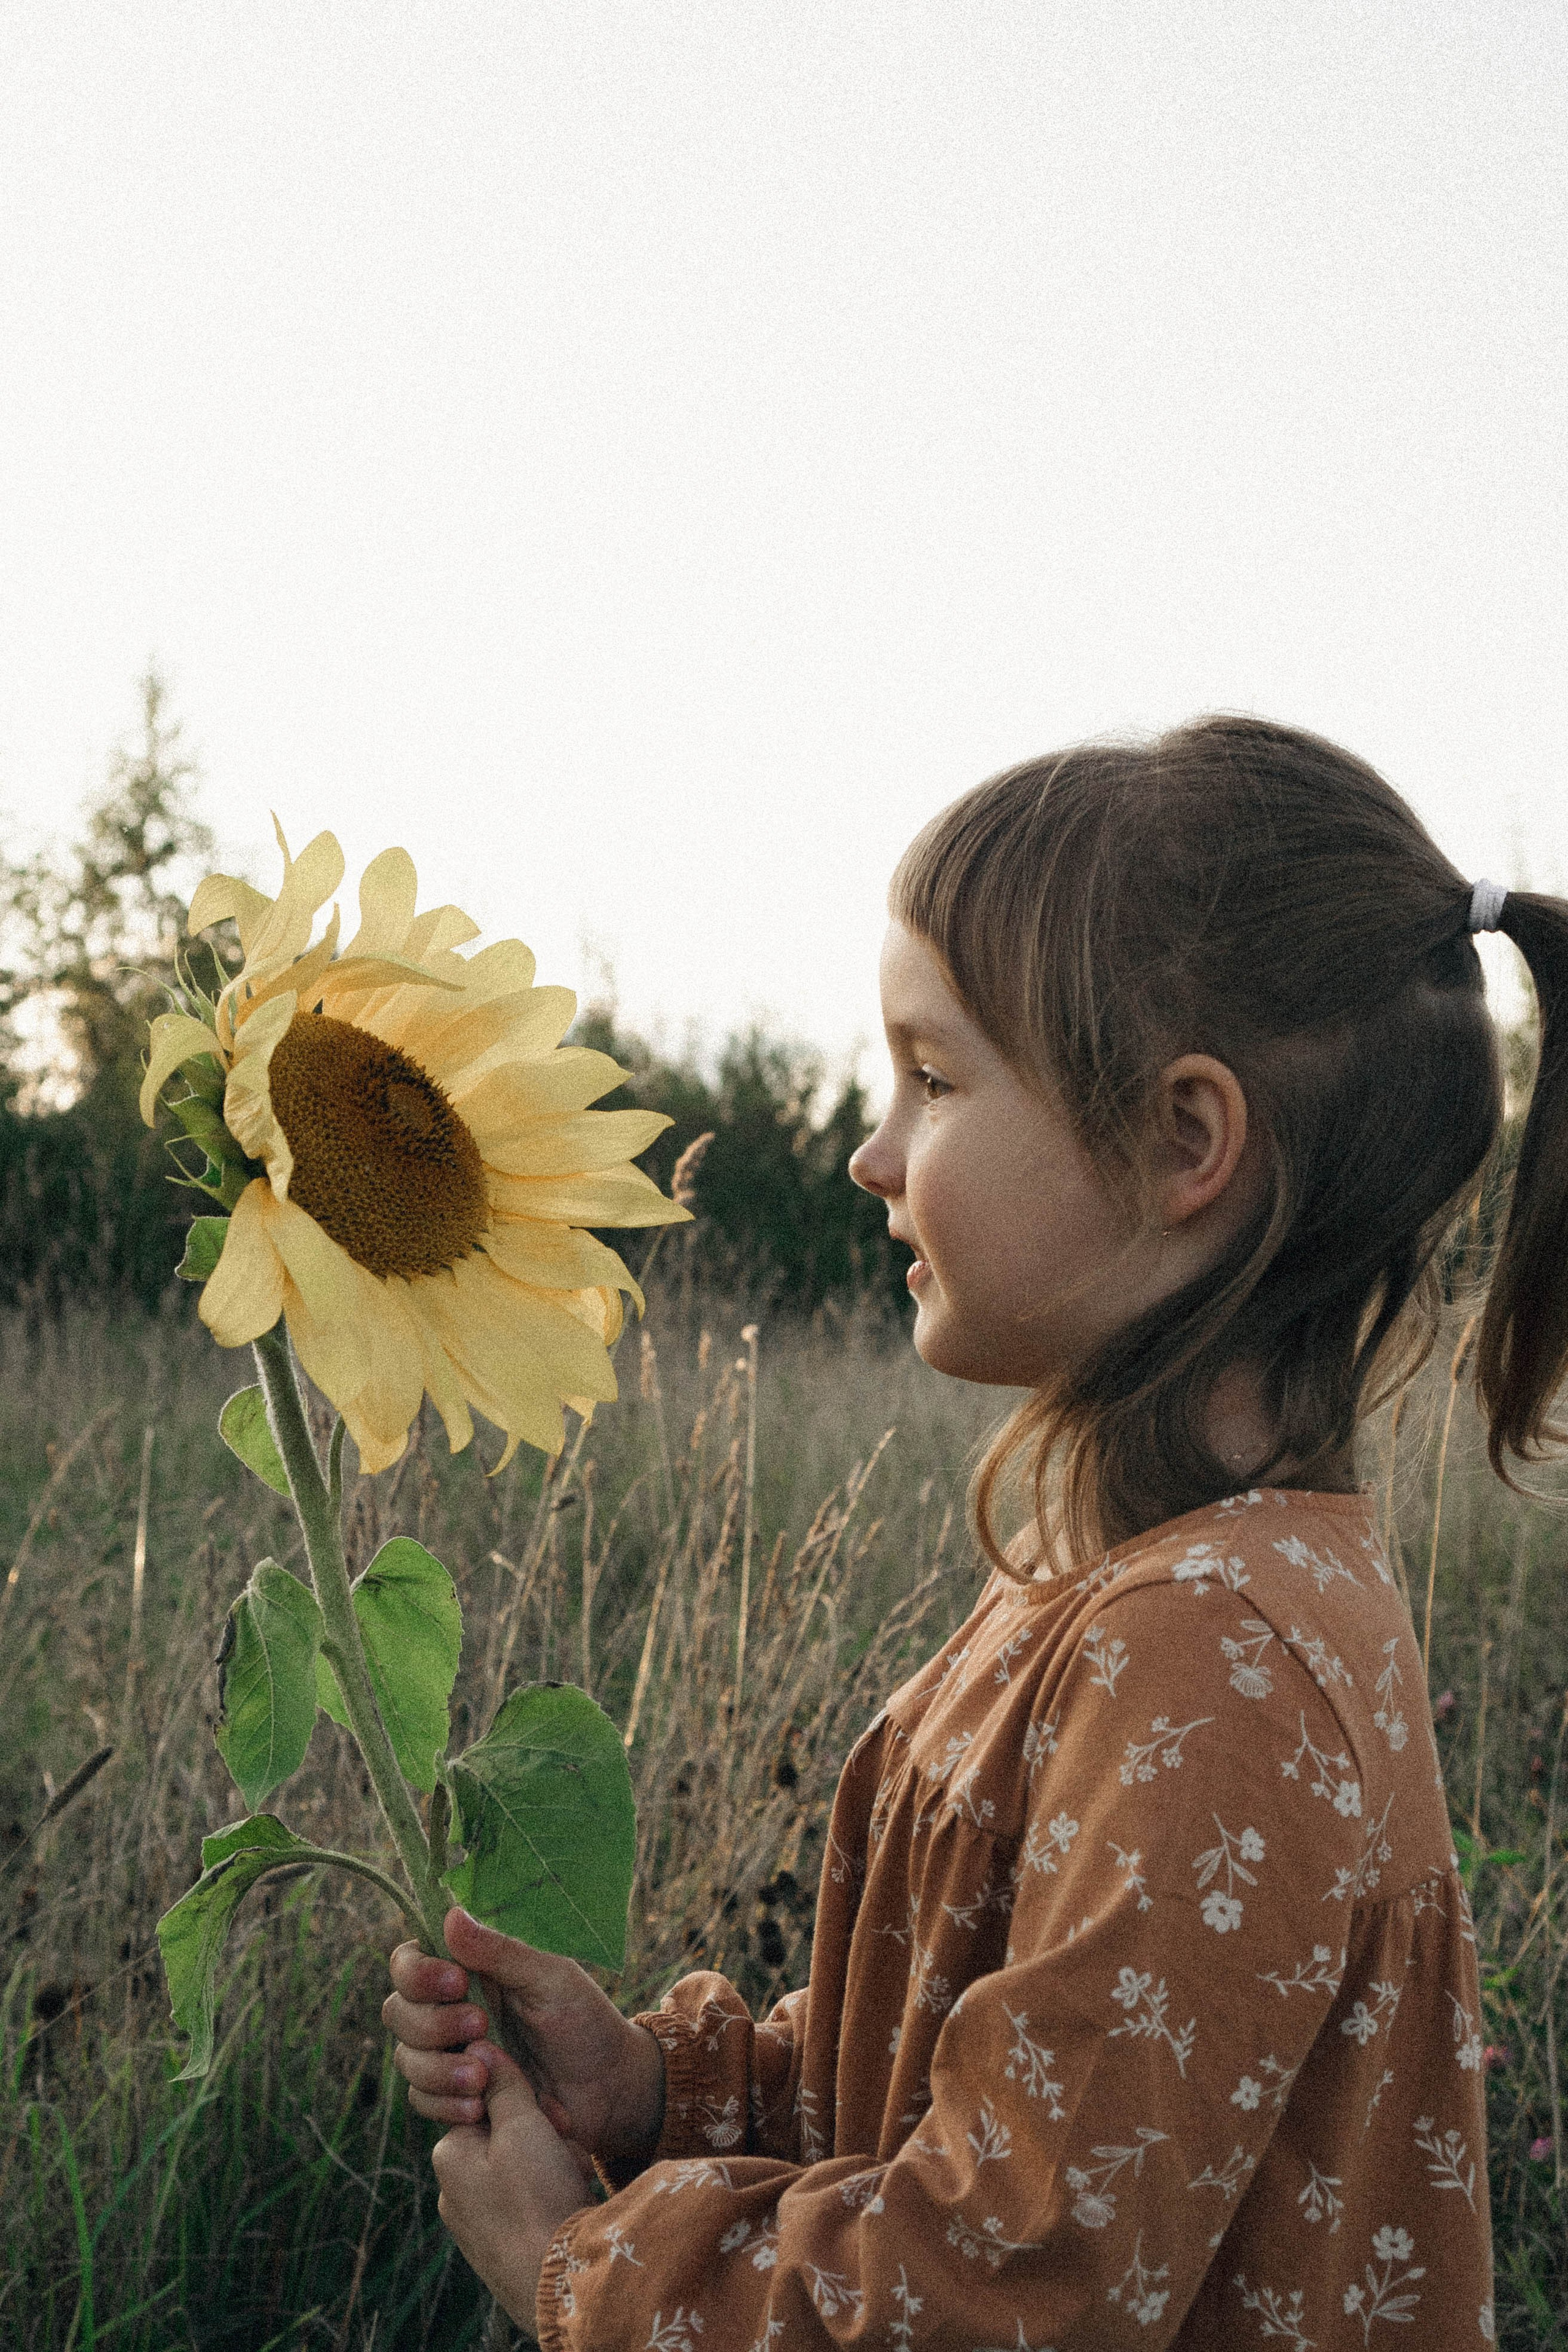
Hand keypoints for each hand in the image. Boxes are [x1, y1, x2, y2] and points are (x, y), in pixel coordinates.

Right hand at [384, 1905, 665, 2170]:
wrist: (607, 2087)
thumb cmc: (583, 2019)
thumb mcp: (549, 1978)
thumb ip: (499, 1952)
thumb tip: (451, 1915)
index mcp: (468, 1970)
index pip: (410, 1962)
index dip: (418, 1973)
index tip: (456, 1982)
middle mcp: (449, 2009)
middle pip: (399, 2012)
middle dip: (432, 2024)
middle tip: (481, 2028)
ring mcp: (450, 2055)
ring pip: (407, 2059)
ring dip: (438, 2069)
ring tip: (483, 2078)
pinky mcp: (456, 2097)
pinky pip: (421, 2101)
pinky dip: (444, 2104)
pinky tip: (479, 2106)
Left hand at [431, 2040, 593, 2324]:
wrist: (560, 2285)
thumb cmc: (539, 2198)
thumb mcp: (523, 2126)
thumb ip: (502, 2085)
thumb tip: (475, 2046)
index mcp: (448, 2154)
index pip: (483, 2101)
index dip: (524, 2100)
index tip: (551, 2112)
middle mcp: (450, 2190)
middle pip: (503, 2136)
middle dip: (541, 2134)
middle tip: (567, 2144)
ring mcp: (472, 2225)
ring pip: (517, 2170)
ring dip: (549, 2164)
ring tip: (570, 2178)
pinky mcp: (495, 2250)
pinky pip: (523, 2205)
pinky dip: (547, 2197)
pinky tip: (566, 2204)